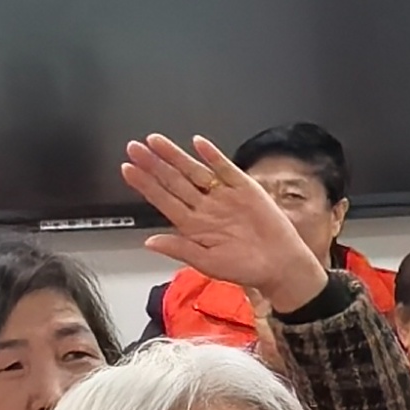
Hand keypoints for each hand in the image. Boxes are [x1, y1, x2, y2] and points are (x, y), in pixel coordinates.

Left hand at [125, 133, 324, 315]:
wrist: (281, 265)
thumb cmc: (246, 268)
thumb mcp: (207, 263)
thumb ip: (179, 249)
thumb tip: (150, 242)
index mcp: (193, 225)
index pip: (163, 200)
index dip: (145, 184)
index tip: (127, 169)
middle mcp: (205, 207)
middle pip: (174, 181)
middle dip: (153, 164)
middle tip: (134, 148)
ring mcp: (224, 196)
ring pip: (194, 171)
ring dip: (175, 156)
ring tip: (156, 141)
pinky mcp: (245, 188)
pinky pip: (225, 168)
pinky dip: (212, 156)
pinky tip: (198, 144)